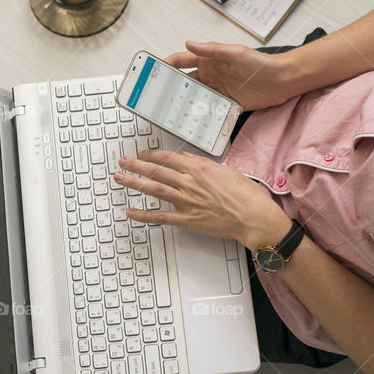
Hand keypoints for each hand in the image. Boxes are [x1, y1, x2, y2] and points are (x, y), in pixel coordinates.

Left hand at [115, 150, 291, 249]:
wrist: (253, 217)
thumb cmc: (245, 195)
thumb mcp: (225, 170)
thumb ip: (202, 163)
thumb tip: (185, 158)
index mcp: (198, 169)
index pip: (167, 158)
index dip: (151, 154)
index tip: (142, 154)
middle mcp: (189, 183)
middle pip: (155, 170)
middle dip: (135, 165)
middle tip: (122, 162)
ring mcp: (186, 202)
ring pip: (153, 189)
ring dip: (134, 183)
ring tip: (119, 178)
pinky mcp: (187, 220)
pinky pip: (160, 217)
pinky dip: (144, 215)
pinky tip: (131, 212)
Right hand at [164, 41, 294, 110]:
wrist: (282, 81)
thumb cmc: (261, 63)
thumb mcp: (235, 53)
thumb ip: (211, 50)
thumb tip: (189, 44)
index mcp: (209, 60)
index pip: (181, 61)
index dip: (166, 65)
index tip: (153, 70)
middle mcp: (210, 74)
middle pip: (183, 80)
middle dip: (169, 86)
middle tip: (156, 94)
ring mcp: (217, 89)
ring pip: (193, 95)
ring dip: (183, 101)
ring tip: (170, 109)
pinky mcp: (225, 103)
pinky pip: (207, 108)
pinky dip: (198, 112)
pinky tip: (191, 117)